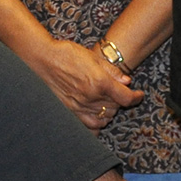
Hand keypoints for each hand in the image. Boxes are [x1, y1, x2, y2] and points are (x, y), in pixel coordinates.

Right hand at [24, 39, 142, 129]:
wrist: (42, 58)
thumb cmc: (66, 53)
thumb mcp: (92, 57)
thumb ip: (111, 71)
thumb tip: (126, 81)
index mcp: (99, 82)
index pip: (126, 98)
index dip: (136, 97)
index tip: (138, 95)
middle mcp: (91, 97)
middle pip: (116, 107)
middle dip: (119, 100)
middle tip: (116, 91)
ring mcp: (79, 107)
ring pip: (104, 119)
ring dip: (109, 112)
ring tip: (106, 102)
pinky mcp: (69, 112)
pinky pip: (88, 127)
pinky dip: (96, 124)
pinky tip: (96, 117)